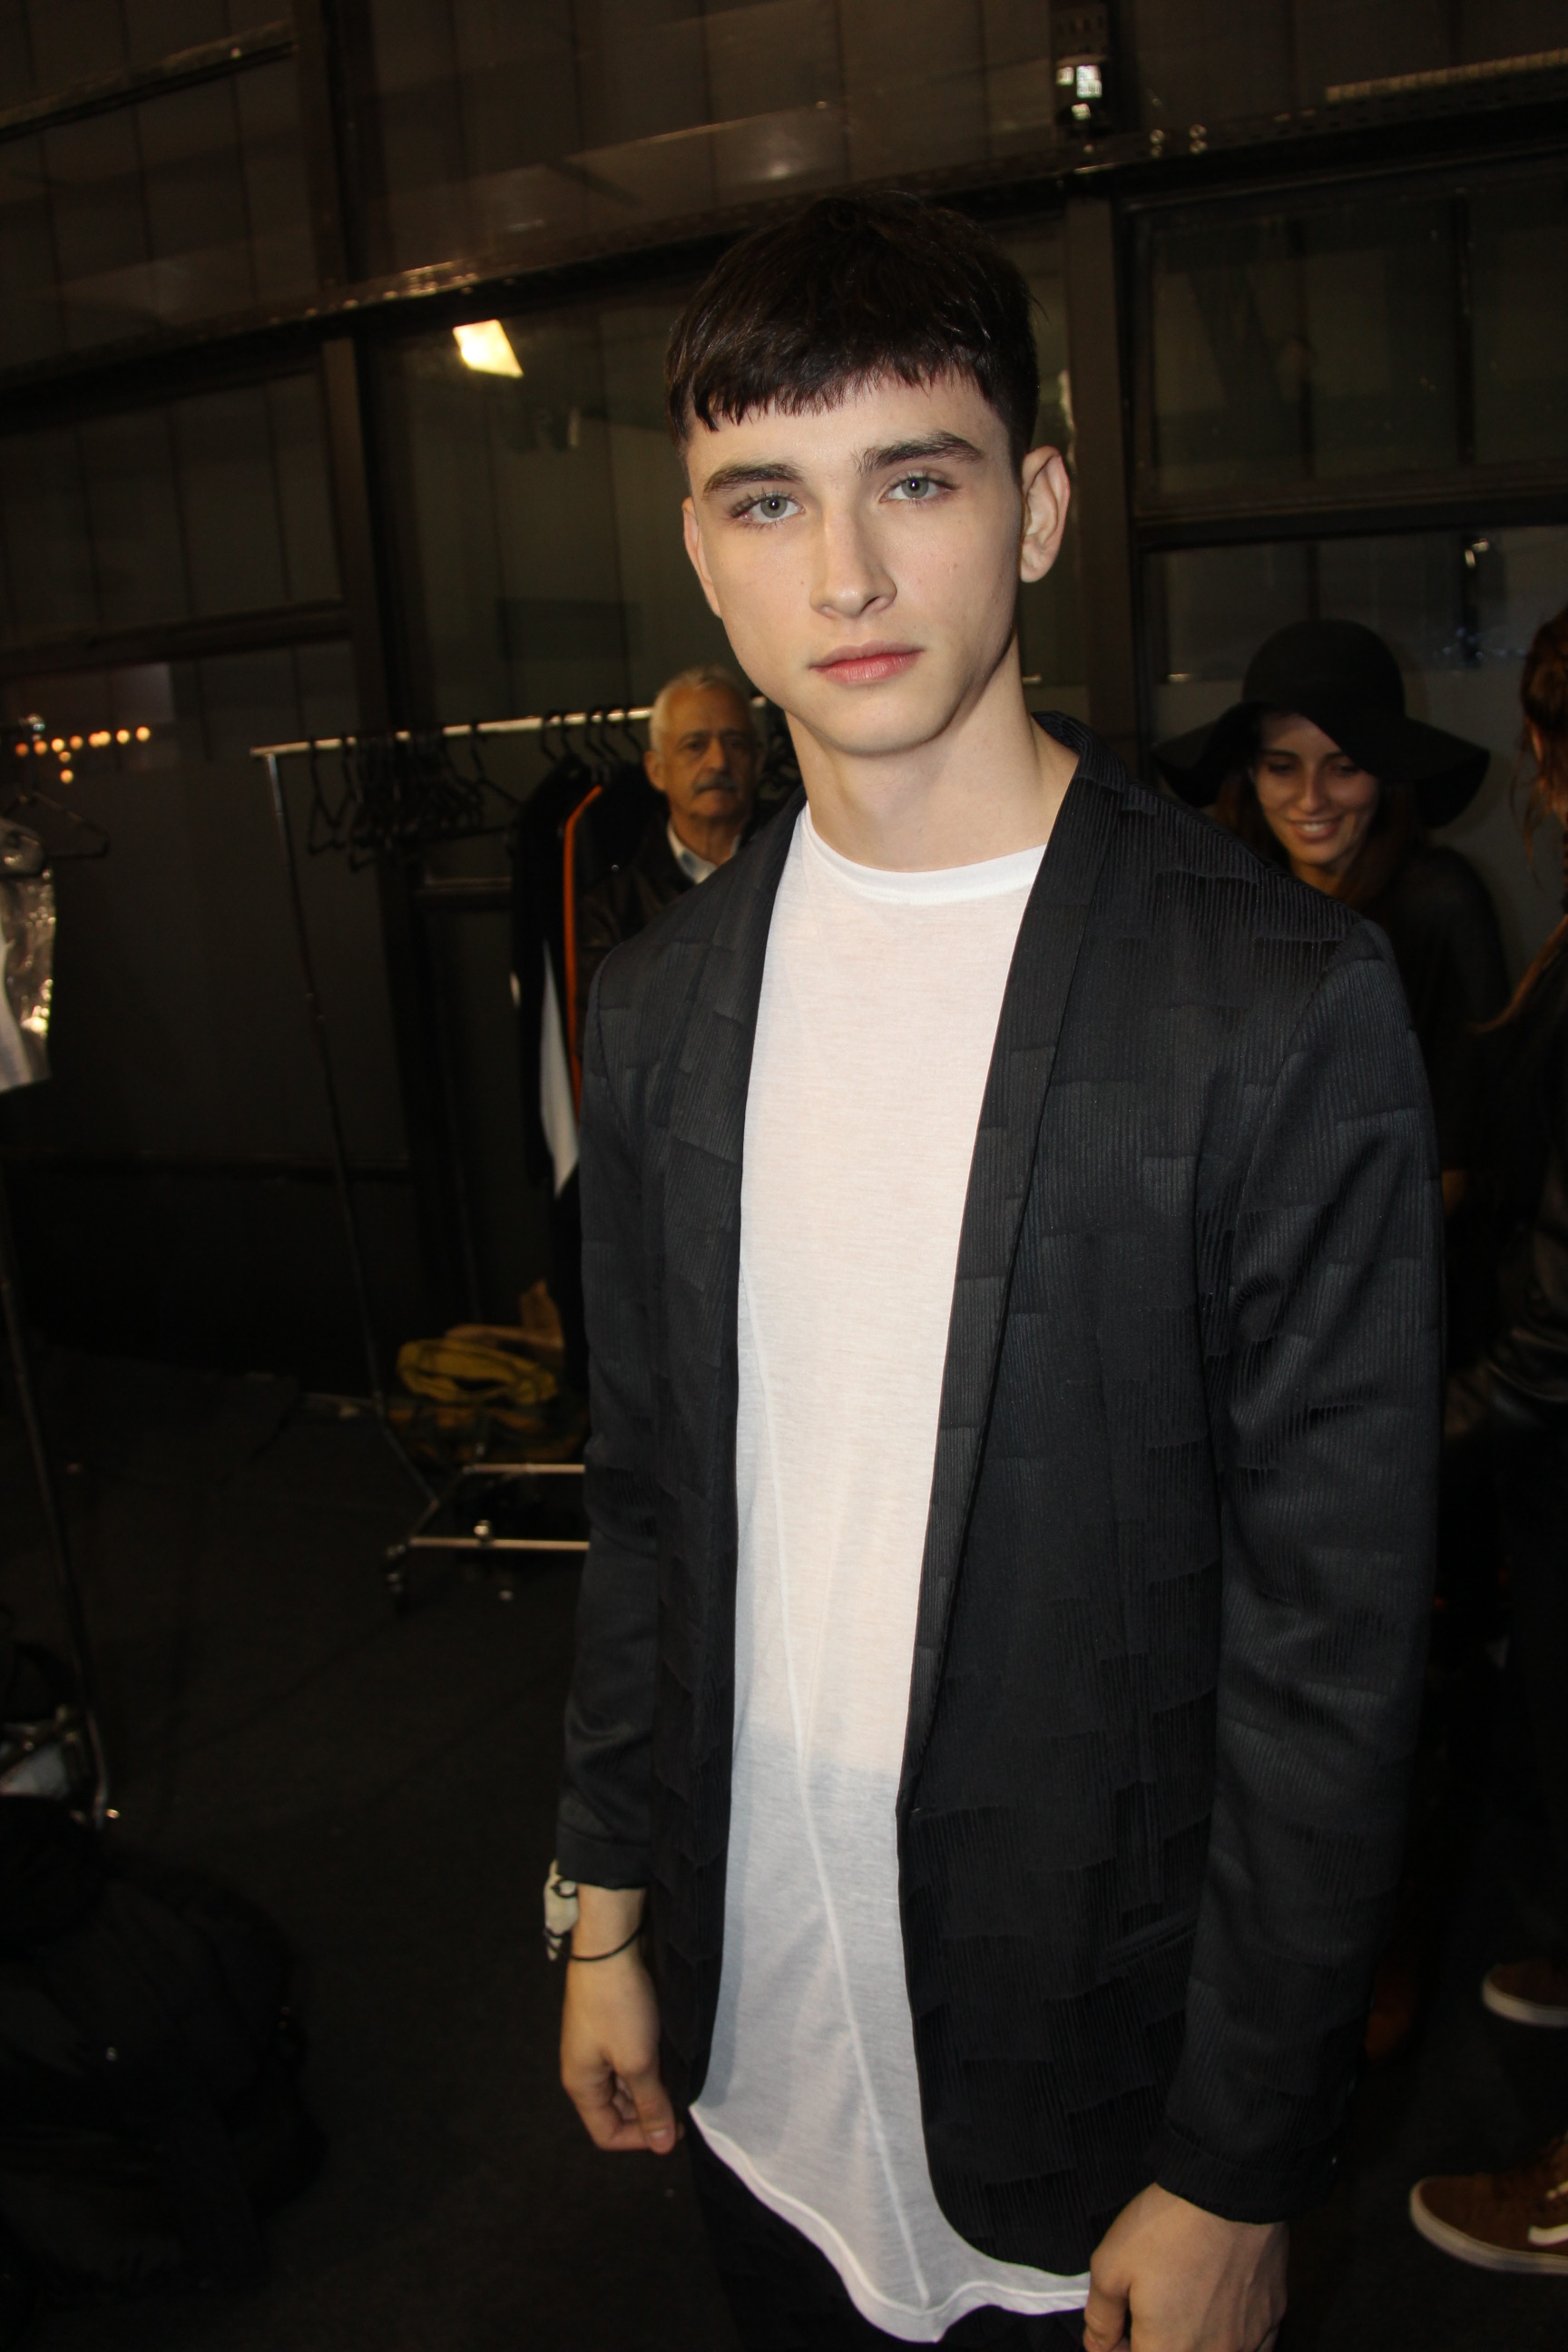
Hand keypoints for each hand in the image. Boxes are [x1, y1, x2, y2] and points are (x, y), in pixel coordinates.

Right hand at [559, 1885, 679, 2154]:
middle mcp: (584, 2069)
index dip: (641, 2138)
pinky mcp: (610, 2025)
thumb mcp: (638, 2062)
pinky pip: (628, 2058)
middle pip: (616, 2109)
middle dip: (648, 2109)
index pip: (607, 2133)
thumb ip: (650, 2105)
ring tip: (678, 2076)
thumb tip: (661, 2146)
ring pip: (625, 2083)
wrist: (611, 1945)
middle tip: (682, 2101)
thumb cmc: (618, 2006)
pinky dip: (648, 2062)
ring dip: (651, 2085)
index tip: (674, 2126)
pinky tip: (669, 2054)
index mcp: (581, 2085)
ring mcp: (596, 2045)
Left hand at [1082, 2182, 1286, 2351]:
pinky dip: (1230, 2333)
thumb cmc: (1167, 2227)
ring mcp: (1246, 2342)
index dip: (1120, 2348)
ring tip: (1184, 2300)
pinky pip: (1250, 2345)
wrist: (1229, 2191)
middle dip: (1158, 2342)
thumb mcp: (1110, 2264)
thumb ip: (1101, 2317)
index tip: (1118, 2327)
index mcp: (1168, 2351)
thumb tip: (1099, 2345)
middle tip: (1148, 2309)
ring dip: (1193, 2339)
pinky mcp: (1272, 2319)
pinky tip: (1220, 2305)